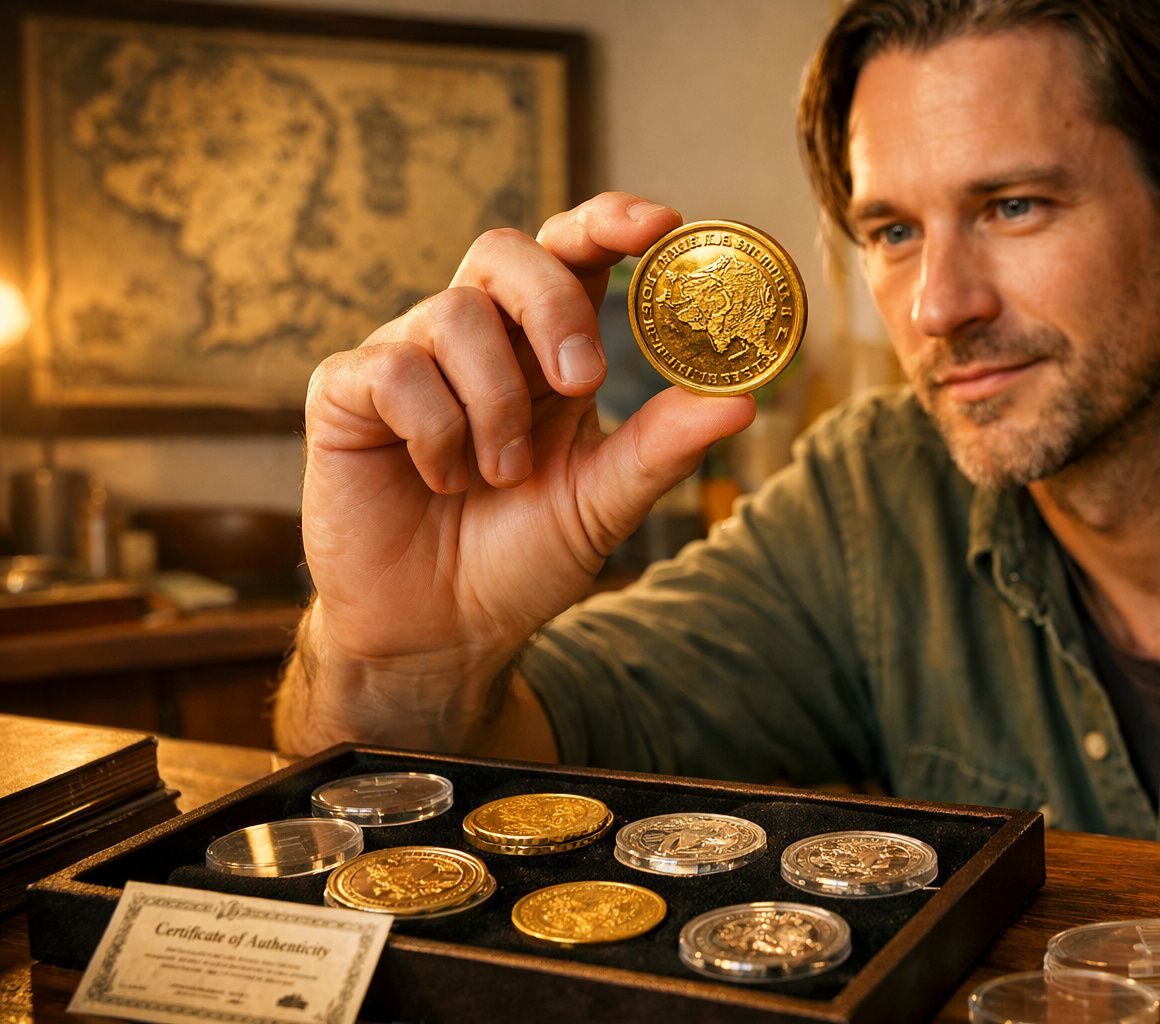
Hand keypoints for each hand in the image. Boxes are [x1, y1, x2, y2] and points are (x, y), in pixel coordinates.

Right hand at [299, 192, 755, 677]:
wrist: (441, 631)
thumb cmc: (521, 558)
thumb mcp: (603, 502)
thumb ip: (662, 447)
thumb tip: (743, 401)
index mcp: (545, 351)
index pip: (572, 253)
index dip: (609, 221)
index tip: (661, 225)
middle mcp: (477, 339)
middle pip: (505, 251)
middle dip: (551, 305)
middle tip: (582, 382)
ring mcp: (409, 358)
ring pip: (452, 315)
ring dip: (494, 404)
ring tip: (500, 476)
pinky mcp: (347, 393)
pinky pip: (392, 368)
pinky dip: (433, 428)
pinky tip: (442, 478)